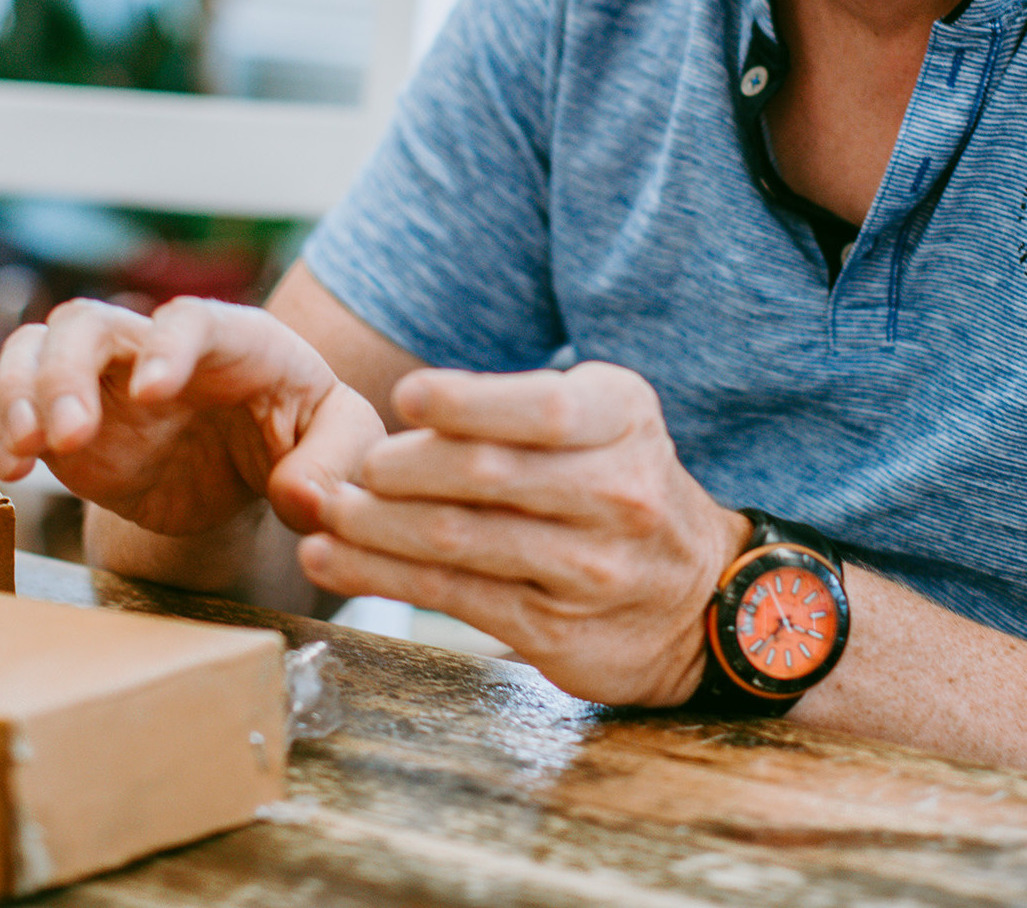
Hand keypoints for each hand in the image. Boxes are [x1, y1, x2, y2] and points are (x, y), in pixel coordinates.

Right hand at [0, 295, 385, 538]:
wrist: (254, 459)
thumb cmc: (303, 431)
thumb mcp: (343, 437)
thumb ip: (335, 461)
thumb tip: (302, 500)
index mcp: (230, 339)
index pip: (190, 321)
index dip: (167, 345)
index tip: (152, 391)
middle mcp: (152, 346)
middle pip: (88, 321)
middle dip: (67, 372)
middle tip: (69, 436)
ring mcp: (101, 380)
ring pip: (35, 348)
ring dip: (18, 393)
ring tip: (25, 453)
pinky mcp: (64, 422)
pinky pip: (7, 401)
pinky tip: (6, 470)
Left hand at [298, 360, 749, 705]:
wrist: (704, 597)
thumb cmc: (622, 480)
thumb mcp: (606, 417)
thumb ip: (524, 407)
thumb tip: (411, 407)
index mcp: (621, 418)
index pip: (543, 408)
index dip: (468, 403)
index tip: (405, 397)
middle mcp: (614, 491)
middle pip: (488, 476)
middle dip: (402, 469)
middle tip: (346, 467)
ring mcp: (587, 567)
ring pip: (462, 540)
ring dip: (376, 527)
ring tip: (322, 511)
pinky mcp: (556, 629)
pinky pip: (455, 598)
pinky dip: (384, 576)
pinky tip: (335, 561)